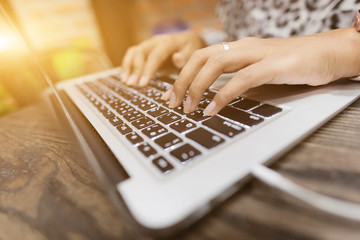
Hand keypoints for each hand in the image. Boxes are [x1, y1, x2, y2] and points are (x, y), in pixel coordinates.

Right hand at [121, 30, 205, 85]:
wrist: (187, 41)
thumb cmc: (190, 49)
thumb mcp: (193, 52)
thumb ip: (186, 57)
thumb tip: (177, 58)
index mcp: (168, 42)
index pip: (155, 54)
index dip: (148, 69)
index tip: (143, 84)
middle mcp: (155, 41)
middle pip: (140, 52)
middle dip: (135, 69)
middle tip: (132, 85)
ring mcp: (148, 45)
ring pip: (133, 52)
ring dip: (128, 67)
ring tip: (127, 83)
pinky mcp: (144, 51)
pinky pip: (131, 55)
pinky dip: (126, 66)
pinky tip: (125, 79)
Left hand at [163, 27, 359, 115]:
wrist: (329, 53)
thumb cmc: (294, 64)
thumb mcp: (259, 68)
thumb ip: (238, 76)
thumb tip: (216, 93)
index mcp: (239, 47)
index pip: (202, 56)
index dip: (182, 73)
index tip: (170, 94)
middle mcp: (245, 47)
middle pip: (203, 57)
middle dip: (182, 80)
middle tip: (172, 103)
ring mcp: (259, 54)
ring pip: (217, 63)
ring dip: (197, 86)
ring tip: (187, 108)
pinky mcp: (275, 65)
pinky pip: (242, 79)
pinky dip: (223, 95)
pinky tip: (212, 109)